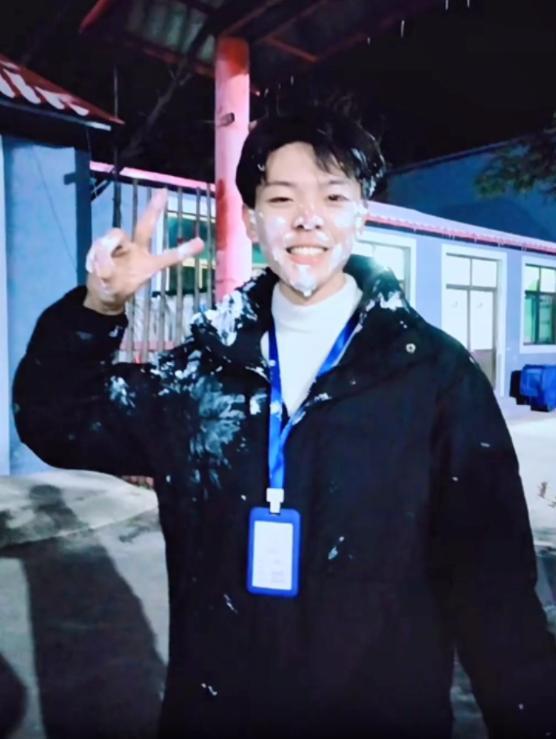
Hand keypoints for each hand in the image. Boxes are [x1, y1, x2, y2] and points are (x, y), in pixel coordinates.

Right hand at [84, 189, 203, 314]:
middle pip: (146, 227)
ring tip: (98, 269)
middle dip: (154, 210)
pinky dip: (93, 255)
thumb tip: (103, 258)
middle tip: (163, 192)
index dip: (183, 251)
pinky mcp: (107, 244)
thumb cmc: (113, 292)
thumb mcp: (111, 290)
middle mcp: (138, 251)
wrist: (100, 294)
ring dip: (104, 250)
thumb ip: (107, 275)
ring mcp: (123, 246)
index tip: (201, 242)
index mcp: (148, 266)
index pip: (168, 257)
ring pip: (115, 235)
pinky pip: (99, 243)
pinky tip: (92, 265)